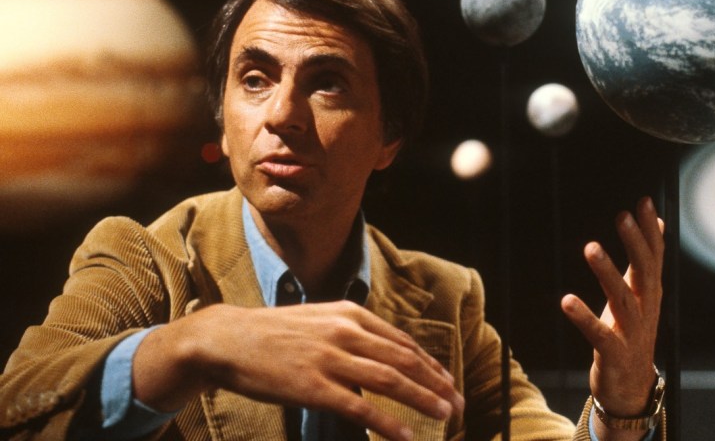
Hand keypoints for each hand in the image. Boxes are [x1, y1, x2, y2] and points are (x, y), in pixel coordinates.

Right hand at [133, 301, 464, 440]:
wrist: (228, 339)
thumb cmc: (274, 333)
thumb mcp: (320, 319)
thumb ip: (352, 332)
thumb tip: (384, 352)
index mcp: (350, 314)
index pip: (403, 342)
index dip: (430, 365)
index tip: (448, 381)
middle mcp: (346, 332)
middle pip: (405, 360)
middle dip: (437, 383)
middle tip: (457, 403)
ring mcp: (330, 359)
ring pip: (391, 381)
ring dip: (424, 399)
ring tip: (445, 415)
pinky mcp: (313, 387)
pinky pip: (361, 407)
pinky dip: (388, 423)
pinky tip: (406, 436)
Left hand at [560, 197, 663, 436]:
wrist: (631, 388)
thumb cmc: (631, 333)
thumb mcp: (641, 294)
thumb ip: (646, 260)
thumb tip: (659, 222)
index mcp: (650, 294)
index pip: (655, 257)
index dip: (650, 230)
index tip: (644, 202)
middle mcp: (646, 310)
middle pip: (644, 273)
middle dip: (635, 244)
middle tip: (623, 216)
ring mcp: (632, 334)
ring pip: (623, 300)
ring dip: (607, 273)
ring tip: (591, 247)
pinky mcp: (614, 355)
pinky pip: (600, 335)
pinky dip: (584, 318)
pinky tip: (567, 301)